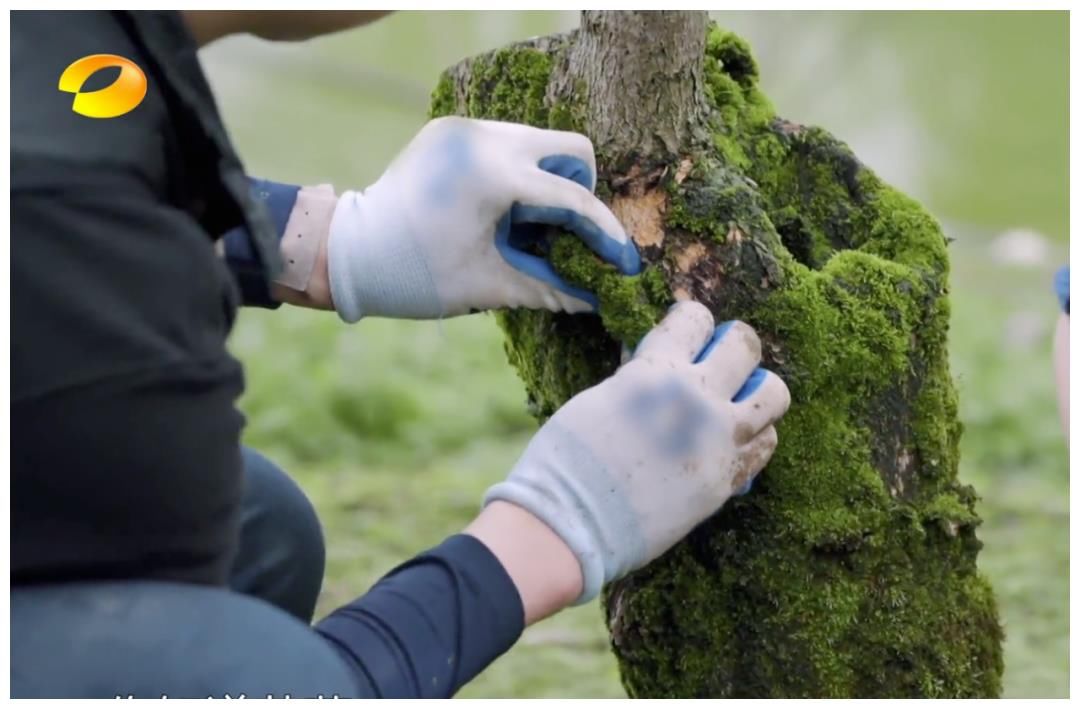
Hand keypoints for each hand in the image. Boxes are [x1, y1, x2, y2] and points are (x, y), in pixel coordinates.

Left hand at [326, 116, 639, 321]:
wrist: (346, 253)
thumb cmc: (413, 275)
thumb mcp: (488, 285)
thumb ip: (549, 288)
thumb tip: (597, 299)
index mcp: (492, 175)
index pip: (572, 198)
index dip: (604, 233)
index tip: (624, 261)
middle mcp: (483, 137)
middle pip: (571, 150)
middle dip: (580, 195)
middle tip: (565, 238)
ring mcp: (464, 128)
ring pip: (540, 143)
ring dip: (548, 184)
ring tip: (525, 230)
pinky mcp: (450, 131)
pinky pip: (506, 144)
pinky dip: (517, 175)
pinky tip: (499, 213)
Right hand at [483, 301, 790, 602]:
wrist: (571, 523)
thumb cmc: (566, 461)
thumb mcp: (599, 398)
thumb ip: (638, 380)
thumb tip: (661, 373)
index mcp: (655, 370)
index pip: (695, 318)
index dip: (692, 322)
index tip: (688, 334)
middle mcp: (696, 398)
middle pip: (745, 345)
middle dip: (736, 345)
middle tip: (723, 359)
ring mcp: (718, 440)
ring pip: (774, 394)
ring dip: (759, 391)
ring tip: (739, 401)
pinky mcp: (726, 480)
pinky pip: (765, 445)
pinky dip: (756, 437)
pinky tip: (735, 441)